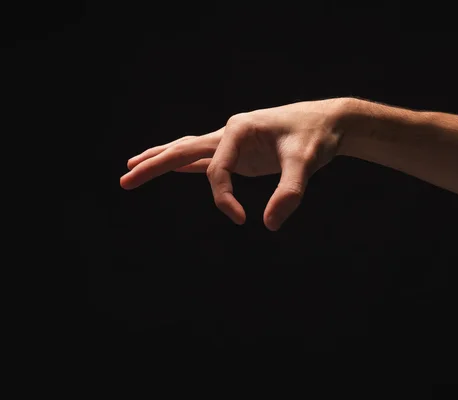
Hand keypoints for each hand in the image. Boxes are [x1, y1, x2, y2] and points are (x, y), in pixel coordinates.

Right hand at [120, 98, 348, 230]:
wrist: (328, 122)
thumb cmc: (316, 136)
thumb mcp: (306, 162)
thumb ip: (290, 192)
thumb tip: (270, 225)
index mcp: (238, 129)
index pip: (216, 170)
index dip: (223, 198)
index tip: (242, 219)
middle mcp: (229, 132)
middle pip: (183, 150)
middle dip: (154, 166)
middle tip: (125, 179)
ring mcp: (232, 142)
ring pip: (188, 151)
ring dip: (162, 160)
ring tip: (133, 166)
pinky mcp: (239, 152)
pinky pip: (205, 159)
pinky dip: (185, 164)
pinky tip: (173, 167)